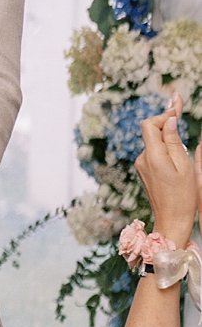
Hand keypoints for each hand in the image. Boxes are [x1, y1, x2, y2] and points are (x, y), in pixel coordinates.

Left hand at [136, 97, 197, 243]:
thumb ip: (174, 141)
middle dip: (165, 121)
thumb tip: (168, 120)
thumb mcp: (184, 166)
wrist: (172, 220)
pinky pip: (153, 152)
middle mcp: (142, 159)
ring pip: (153, 141)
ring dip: (165, 135)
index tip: (177, 107)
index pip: (150, 125)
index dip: (163, 115)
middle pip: (150, 131)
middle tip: (179, 105)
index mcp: (153, 156)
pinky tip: (175, 150)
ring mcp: (141, 165)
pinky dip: (163, 146)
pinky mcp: (144, 171)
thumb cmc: (183, 195)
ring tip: (181, 133)